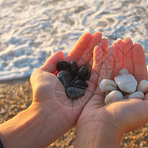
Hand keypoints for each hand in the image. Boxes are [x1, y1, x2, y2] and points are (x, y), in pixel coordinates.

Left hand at [0, 32, 107, 147]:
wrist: (49, 113)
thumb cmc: (43, 94)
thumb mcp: (41, 74)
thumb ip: (51, 62)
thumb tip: (61, 52)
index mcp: (66, 73)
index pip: (76, 55)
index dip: (83, 45)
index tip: (90, 34)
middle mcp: (77, 78)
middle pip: (88, 58)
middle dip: (94, 46)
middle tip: (101, 34)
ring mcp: (86, 85)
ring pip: (96, 64)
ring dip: (101, 51)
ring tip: (106, 39)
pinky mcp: (94, 92)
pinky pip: (100, 74)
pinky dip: (103, 62)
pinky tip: (106, 50)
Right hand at [74, 38, 147, 147]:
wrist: (101, 129)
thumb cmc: (125, 120)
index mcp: (135, 96)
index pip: (138, 73)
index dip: (138, 59)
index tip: (137, 45)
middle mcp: (122, 92)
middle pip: (125, 67)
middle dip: (126, 53)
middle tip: (126, 39)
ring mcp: (109, 89)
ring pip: (113, 67)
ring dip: (115, 53)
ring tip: (116, 40)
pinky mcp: (96, 88)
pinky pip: (100, 70)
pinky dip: (103, 58)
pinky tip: (105, 47)